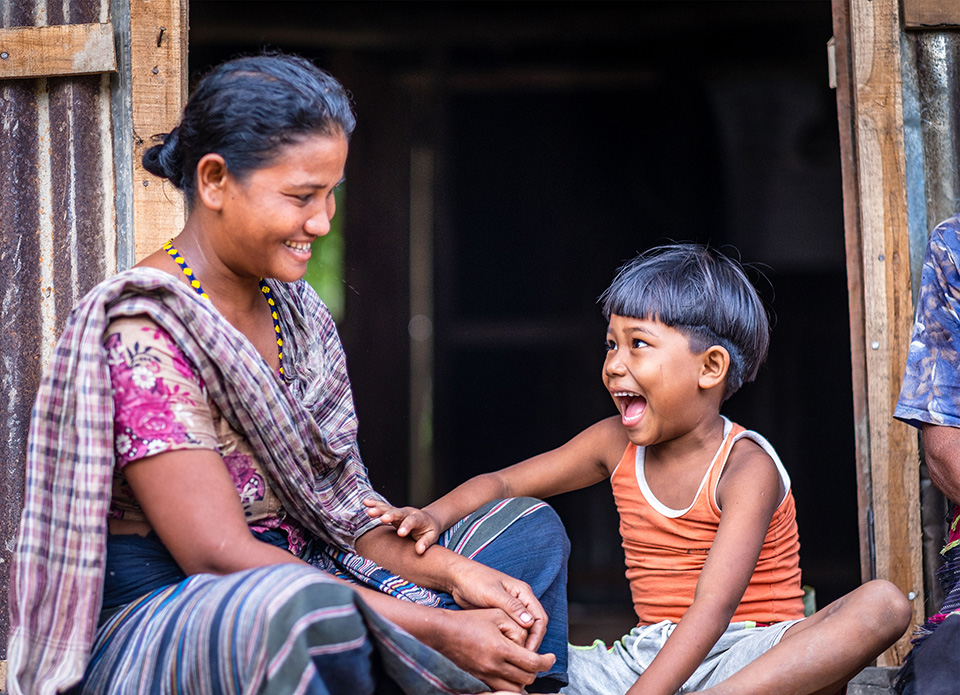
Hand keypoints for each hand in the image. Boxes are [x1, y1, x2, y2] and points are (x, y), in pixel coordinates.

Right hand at [363, 498, 441, 553]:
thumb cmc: (429, 530)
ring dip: (379, 509)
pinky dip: (375, 504)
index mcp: (419, 518)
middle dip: (391, 515)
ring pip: (389, 509)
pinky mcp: (392, 512)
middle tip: (383, 519)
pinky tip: (366, 502)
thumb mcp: (432, 536)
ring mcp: (399, 511)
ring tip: (369, 512)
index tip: (400, 533)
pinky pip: (383, 507)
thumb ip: (425, 543)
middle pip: (399, 512)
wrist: (428, 519)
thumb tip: (419, 550)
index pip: (412, 521)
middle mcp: (408, 512)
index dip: (406, 526)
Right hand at [437, 607, 555, 691]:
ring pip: (515, 689)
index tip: (551, 657)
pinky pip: (501, 689)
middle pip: (527, 679)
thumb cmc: (470, 620)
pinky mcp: (480, 679)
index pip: (533, 663)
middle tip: (540, 660)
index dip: (547, 661)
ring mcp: (486, 675)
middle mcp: (494, 666)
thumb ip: (517, 626)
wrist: (443, 633)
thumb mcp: (497, 614)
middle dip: (537, 670)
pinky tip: (513, 672)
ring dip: (524, 679)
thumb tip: (530, 639)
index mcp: (500, 649)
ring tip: (526, 666)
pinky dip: (511, 684)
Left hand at [448, 560, 548, 651]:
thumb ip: (512, 606)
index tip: (528, 652)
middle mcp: (521, 602)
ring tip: (513, 657)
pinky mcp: (502, 617)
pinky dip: (512, 641)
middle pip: (535, 626)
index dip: (537, 636)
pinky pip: (512, 632)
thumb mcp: (492, 593)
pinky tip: (506, 651)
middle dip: (531, 643)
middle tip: (521, 658)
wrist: (457, 579)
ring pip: (524, 631)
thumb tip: (530, 622)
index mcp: (523, 592)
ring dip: (522, 644)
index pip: (540, 618)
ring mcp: (512, 610)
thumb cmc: (474, 581)